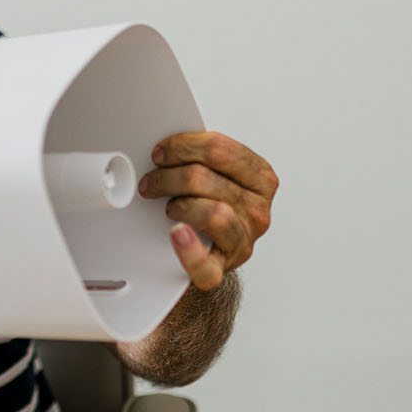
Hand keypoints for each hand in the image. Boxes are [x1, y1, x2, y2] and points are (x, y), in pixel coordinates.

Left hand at [137, 132, 278, 289]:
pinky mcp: (222, 268)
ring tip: (169, 206)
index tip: (161, 153)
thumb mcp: (220, 176)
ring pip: (211, 213)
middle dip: (168, 175)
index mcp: (261, 179)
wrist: (212, 251)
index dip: (182, 147)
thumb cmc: (212, 207)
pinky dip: (188, 249)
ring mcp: (243, 240)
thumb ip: (205, 157)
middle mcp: (258, 210)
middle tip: (151, 181)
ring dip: (178, 204)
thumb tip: (167, 143)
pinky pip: (205, 264)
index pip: (220, 150)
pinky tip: (176, 234)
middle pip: (204, 178)